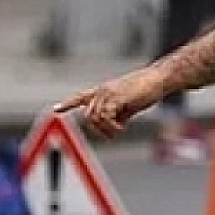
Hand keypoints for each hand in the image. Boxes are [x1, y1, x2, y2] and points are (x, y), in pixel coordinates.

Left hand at [54, 65, 170, 139]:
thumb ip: (119, 113)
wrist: (158, 78)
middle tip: (113, 135)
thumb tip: (114, 126)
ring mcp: (107, 93)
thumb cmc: (148, 89)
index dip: (68, 103)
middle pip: (88, 115)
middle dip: (98, 130)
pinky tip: (122, 129)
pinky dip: (111, 127)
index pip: (81, 97)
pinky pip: (104, 117)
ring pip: (94, 118)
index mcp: (104, 91)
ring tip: (119, 132)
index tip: (55, 109)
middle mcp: (102, 91)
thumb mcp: (130, 104)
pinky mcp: (115, 98)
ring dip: (105, 130)